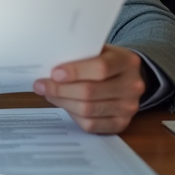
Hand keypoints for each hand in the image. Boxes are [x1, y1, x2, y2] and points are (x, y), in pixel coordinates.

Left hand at [32, 45, 146, 133]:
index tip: (54, 73)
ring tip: (49, 94)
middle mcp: (132, 86)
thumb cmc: (108, 61)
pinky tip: (65, 104)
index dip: (75, 71)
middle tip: (42, 85)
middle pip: (90, 91)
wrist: (129, 77)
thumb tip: (49, 66)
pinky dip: (73, 115)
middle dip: (61, 89)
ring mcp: (128, 107)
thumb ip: (81, 54)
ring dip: (63, 102)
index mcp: (127, 62)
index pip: (101, 68)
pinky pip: (91, 124)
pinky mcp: (121, 124)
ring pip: (88, 110)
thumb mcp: (100, 50)